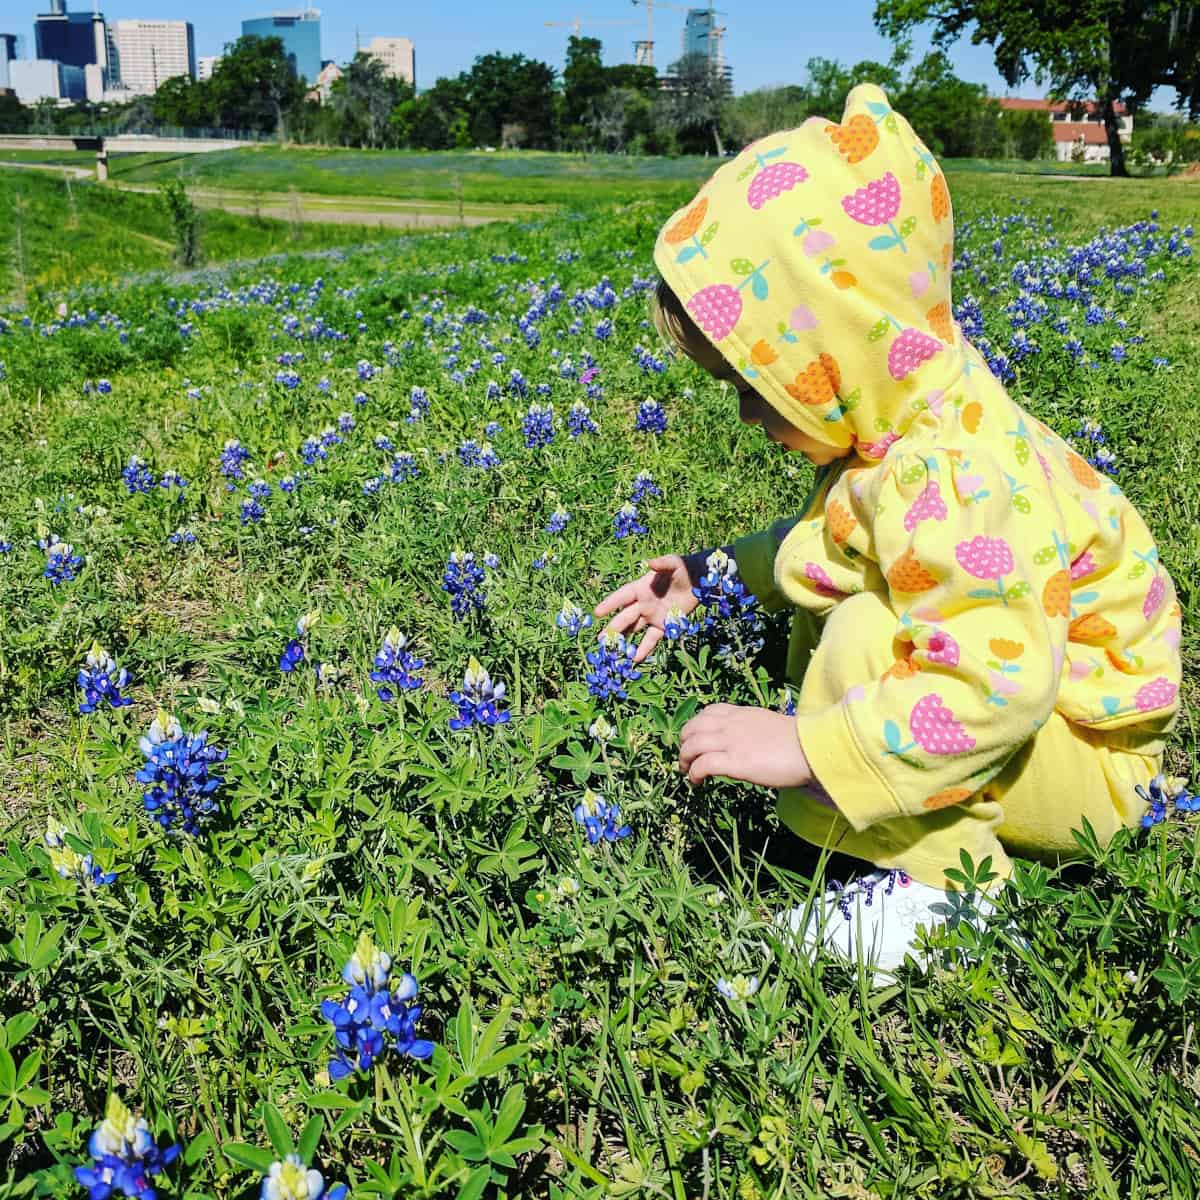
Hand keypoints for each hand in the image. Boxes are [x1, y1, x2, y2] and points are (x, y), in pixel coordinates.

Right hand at [594, 554, 703, 663]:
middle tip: (601, 639)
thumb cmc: (682, 568)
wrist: (698, 579)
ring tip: (612, 651)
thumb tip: (649, 562)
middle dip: (613, 627)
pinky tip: (636, 659)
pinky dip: (645, 648)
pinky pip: (652, 638)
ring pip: (634, 629)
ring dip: (623, 639)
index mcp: (641, 588)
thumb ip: (662, 563)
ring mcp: (652, 615)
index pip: (623, 597)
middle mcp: (643, 603)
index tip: (597, 612)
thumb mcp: (673, 563)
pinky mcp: (663, 625)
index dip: (610, 604)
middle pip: (625, 617)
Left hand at [678, 704, 814, 788]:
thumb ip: (752, 729)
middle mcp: (731, 724)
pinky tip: (697, 782)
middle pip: (692, 728)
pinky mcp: (734, 762)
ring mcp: (731, 742)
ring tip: (687, 772)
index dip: (696, 727)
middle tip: (687, 759)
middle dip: (683, 744)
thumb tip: (748, 742)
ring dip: (684, 760)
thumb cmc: (798, 741)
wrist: (811, 748)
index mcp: (740, 714)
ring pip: (691, 745)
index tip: (696, 740)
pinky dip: (694, 774)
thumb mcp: (768, 725)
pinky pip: (702, 765)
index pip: (707, 712)